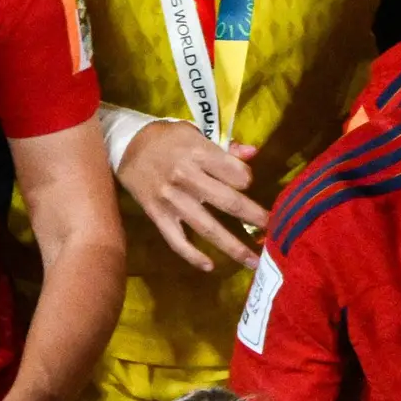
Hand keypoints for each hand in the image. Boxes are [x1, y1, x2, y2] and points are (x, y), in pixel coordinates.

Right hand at [119, 118, 268, 270]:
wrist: (126, 147)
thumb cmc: (168, 140)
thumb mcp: (196, 134)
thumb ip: (225, 148)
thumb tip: (253, 153)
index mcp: (199, 154)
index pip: (237, 174)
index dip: (248, 180)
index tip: (248, 184)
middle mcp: (186, 177)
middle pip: (228, 202)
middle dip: (255, 218)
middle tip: (274, 231)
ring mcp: (171, 200)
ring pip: (207, 227)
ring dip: (233, 247)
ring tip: (254, 262)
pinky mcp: (157, 215)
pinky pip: (176, 240)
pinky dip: (192, 255)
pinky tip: (210, 266)